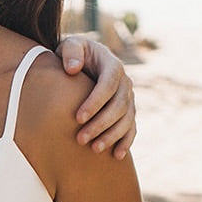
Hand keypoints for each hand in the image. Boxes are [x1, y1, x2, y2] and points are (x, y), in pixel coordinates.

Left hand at [57, 35, 135, 158]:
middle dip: (100, 124)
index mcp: (112, 65)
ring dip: (112, 135)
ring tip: (94, 149)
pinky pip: (131, 127)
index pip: (109, 84)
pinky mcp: (127, 112)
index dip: (95, 102)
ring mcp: (128, 98)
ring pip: (126, 119)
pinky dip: (126, 141)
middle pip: (119, 105)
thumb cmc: (73, 55)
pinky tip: (117, 155)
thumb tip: (73, 69)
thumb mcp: (70, 46)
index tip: (78, 118)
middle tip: (80, 139)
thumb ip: (71, 52)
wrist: (81, 63)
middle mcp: (125, 82)